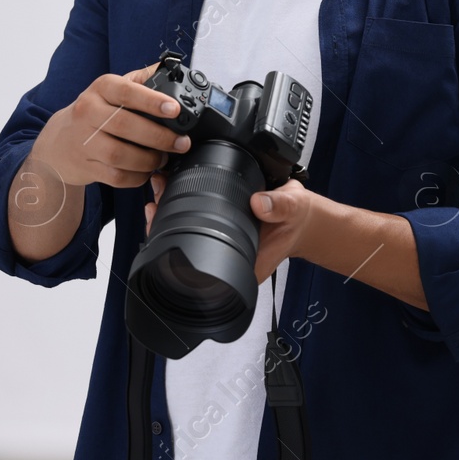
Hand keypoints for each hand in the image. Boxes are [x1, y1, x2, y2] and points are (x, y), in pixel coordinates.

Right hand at [27, 63, 190, 191]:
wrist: (57, 142)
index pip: (127, 92)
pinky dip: (136, 177)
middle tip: (181, 142)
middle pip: (126, 126)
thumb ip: (141, 80)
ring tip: (163, 158)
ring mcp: (83, 141)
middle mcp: (88, 112)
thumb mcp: (112, 89)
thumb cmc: (94, 112)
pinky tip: (145, 171)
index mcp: (101, 89)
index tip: (174, 109)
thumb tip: (172, 70)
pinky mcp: (84, 166)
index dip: (152, 101)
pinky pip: (115, 176)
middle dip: (159, 136)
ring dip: (149, 160)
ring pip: (120, 155)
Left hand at [144, 177, 321, 283]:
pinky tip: (172, 191)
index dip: (177, 250)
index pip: (201, 268)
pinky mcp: (221, 231)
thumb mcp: (293, 208)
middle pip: (188, 252)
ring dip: (171, 215)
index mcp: (243, 265)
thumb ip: (278, 206)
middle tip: (155, 203)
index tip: (162, 227)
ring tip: (160, 191)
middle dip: (167, 228)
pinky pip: (196, 224)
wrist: (303, 218)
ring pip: (188, 236)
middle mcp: (228, 259)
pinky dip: (182, 207)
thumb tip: (259, 203)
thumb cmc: (297, 220)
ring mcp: (223, 246)